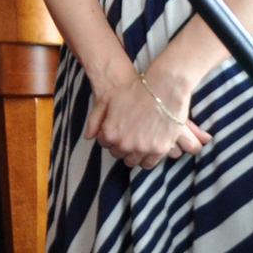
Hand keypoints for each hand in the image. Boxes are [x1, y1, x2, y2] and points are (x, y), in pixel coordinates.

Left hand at [84, 61, 210, 169]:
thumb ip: (94, 120)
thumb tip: (88, 137)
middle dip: (121, 146)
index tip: (118, 130)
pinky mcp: (159, 150)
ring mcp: (142, 149)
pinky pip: (148, 163)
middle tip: (129, 135)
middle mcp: (124, 145)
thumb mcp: (107, 100)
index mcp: (109, 134)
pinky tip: (147, 150)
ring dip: (133, 154)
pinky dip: (146, 159)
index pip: (104, 144)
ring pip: (132, 161)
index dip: (110, 136)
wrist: (163, 88)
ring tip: (138, 142)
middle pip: (118, 154)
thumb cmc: (134, 91)